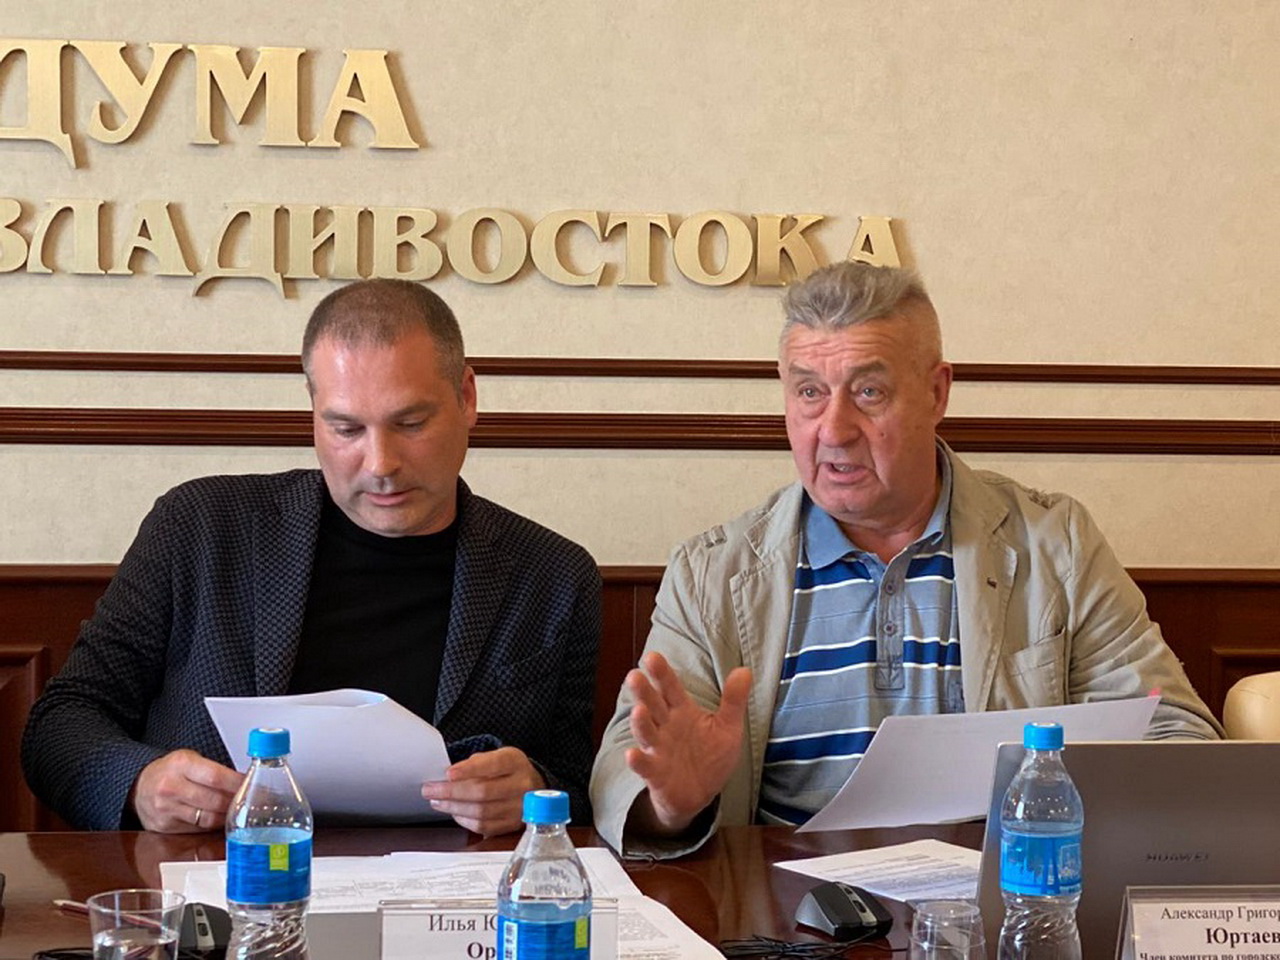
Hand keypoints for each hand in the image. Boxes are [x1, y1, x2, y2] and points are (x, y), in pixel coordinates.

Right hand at [129, 749, 242, 833]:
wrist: (139, 785)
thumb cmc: (170, 771)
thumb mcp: (190, 759)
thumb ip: (215, 769)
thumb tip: (247, 781)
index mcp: (181, 764)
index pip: (216, 777)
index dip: (238, 784)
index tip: (256, 787)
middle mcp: (171, 787)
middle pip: (214, 800)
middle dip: (236, 802)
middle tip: (252, 802)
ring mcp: (166, 809)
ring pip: (207, 818)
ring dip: (227, 816)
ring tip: (238, 811)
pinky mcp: (164, 827)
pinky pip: (197, 829)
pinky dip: (212, 825)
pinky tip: (220, 819)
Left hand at [421, 746, 545, 836]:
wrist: (532, 786)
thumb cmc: (507, 770)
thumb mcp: (497, 756)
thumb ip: (476, 763)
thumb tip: (449, 777)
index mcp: (515, 762)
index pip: (492, 765)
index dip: (468, 770)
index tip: (448, 773)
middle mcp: (521, 785)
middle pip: (483, 792)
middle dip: (451, 792)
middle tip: (430, 790)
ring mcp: (518, 808)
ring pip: (481, 812)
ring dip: (454, 808)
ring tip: (438, 801)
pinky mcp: (512, 825)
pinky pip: (484, 827)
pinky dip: (464, 820)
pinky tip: (454, 813)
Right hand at [624, 651, 751, 835]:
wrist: (701, 794)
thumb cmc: (711, 756)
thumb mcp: (728, 727)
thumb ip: (734, 699)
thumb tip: (745, 670)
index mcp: (682, 711)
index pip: (670, 688)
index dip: (661, 673)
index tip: (651, 657)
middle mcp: (666, 727)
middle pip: (653, 705)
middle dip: (643, 691)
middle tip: (634, 675)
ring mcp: (658, 749)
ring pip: (646, 732)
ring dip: (640, 722)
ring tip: (638, 710)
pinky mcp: (655, 774)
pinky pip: (644, 766)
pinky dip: (637, 761)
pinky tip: (632, 754)